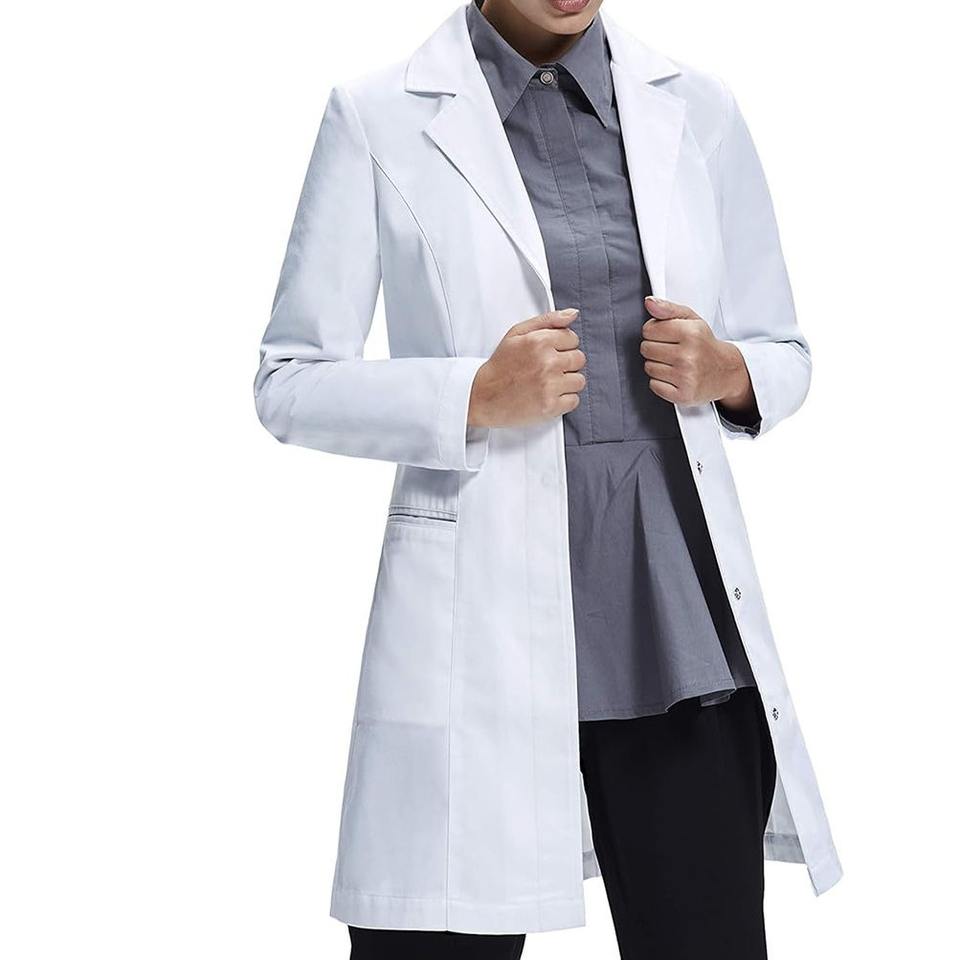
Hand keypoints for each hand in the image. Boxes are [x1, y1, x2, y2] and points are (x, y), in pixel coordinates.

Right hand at [468, 309, 586, 427]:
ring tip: (548, 383)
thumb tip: (573, 314)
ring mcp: (550, 386)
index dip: (562, 346)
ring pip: (579, 381)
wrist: (483, 397)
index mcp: (539, 341)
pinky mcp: (550, 406)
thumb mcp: (517, 334)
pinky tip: (548, 396)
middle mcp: (547, 362)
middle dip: (566, 363)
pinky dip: (564, 400)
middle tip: (547, 369)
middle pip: (579, 359)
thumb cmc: (501, 365)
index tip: (549, 353)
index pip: (573, 339)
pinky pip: (574, 400)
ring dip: (567, 383)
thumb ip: (547, 320)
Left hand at [640, 296, 757, 418]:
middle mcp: (689, 356)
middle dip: (655, 348)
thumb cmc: (704, 344)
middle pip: (646, 349)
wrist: (726, 371)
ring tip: (674, 363)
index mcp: (691, 333)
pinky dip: (660, 382)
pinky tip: (674, 376)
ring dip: (657, 365)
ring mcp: (686, 377)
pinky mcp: (683, 395)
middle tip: (671, 350)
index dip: (654, 332)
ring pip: (648, 367)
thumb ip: (668, 309)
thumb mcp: (691, 320)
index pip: (648, 330)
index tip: (666, 335)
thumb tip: (649, 302)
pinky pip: (654, 385)